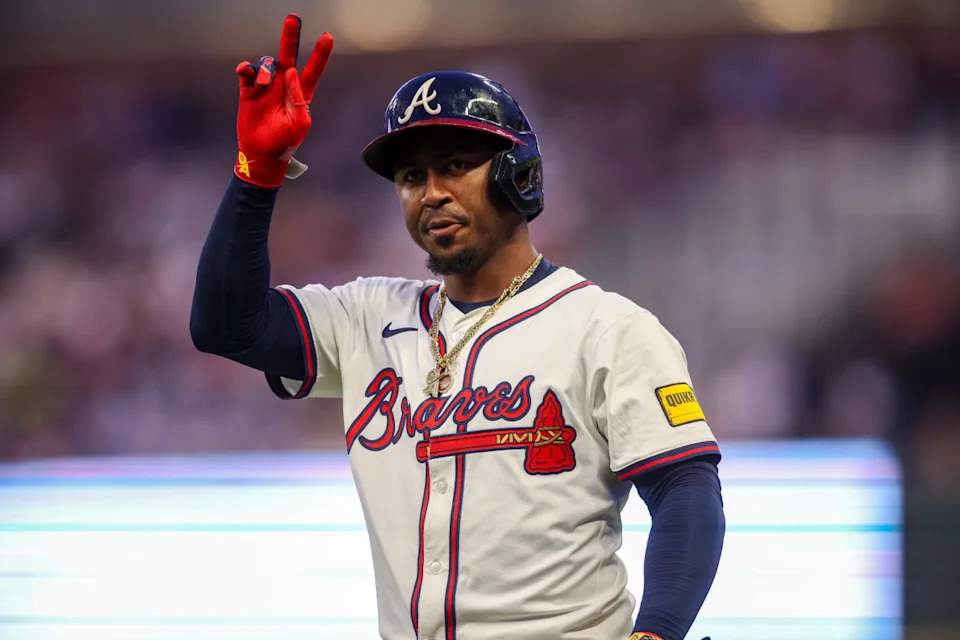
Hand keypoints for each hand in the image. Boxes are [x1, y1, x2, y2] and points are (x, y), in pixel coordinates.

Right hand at [234, 14, 333, 186]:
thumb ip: (298, 98)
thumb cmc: (285, 142)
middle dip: (290, 37)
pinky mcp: (249, 90)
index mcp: (301, 93)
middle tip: (293, 19)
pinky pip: (247, 71)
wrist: (261, 153)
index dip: (320, 54)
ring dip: (264, 69)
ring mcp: (266, 86)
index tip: (328, 37)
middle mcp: (284, 85)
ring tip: (262, 85)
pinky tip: (245, 72)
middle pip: (289, 55)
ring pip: (267, 64)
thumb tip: (291, 72)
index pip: (313, 70)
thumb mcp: (298, 124)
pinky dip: (246, 68)